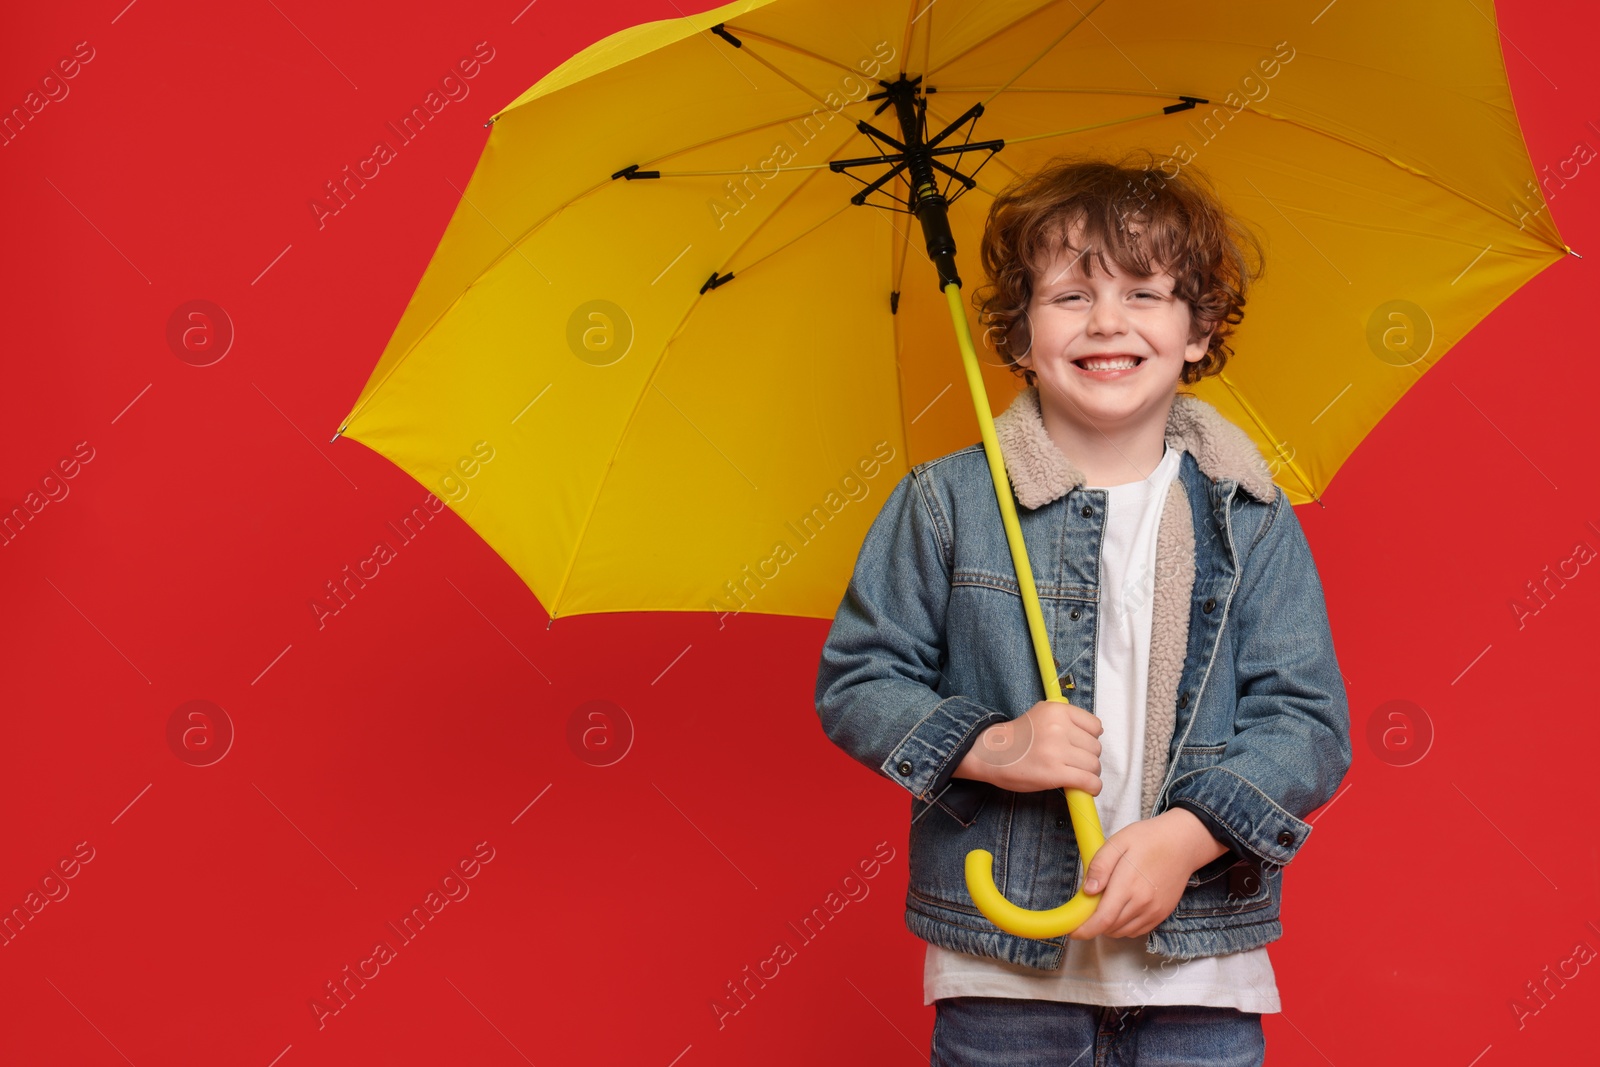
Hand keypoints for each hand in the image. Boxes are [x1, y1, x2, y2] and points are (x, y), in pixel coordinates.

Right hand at [954, 698, 1101, 794]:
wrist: (991, 754)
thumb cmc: (1018, 738)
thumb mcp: (1041, 715)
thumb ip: (1066, 719)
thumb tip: (1097, 731)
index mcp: (1057, 711)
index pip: (1095, 726)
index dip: (1090, 738)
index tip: (1080, 745)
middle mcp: (1058, 728)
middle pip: (1095, 747)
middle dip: (1088, 757)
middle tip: (1073, 762)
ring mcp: (1056, 751)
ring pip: (1094, 765)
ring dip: (1089, 773)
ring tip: (1074, 774)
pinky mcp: (1054, 773)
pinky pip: (1088, 782)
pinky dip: (1092, 787)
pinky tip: (1085, 788)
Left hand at [1068, 808, 1228, 939]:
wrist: (1182, 843)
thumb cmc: (1148, 839)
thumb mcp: (1118, 842)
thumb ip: (1100, 866)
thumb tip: (1087, 890)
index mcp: (1128, 885)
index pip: (1103, 919)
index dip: (1085, 929)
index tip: (1073, 931)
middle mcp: (1143, 904)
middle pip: (1110, 928)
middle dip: (1094, 924)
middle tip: (1087, 909)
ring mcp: (1154, 911)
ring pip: (1123, 931)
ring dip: (1108, 925)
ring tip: (1105, 905)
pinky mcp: (1162, 914)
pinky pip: (1137, 930)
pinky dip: (1124, 926)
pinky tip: (1121, 908)